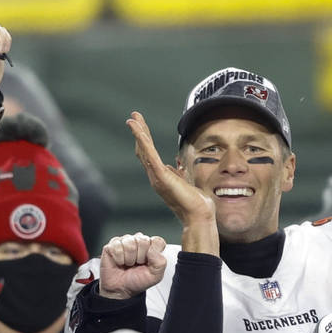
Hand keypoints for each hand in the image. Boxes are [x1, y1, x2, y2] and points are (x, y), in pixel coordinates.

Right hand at [97, 233, 166, 299]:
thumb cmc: (137, 280)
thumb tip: (152, 249)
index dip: (153, 253)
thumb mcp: (155, 276)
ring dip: (129, 259)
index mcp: (151, 246)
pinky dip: (119, 259)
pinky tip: (119, 262)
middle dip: (140, 257)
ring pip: (130, 244)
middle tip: (137, 264)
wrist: (120, 289)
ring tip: (128, 264)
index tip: (148, 263)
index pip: (157, 241)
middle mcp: (138, 241)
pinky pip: (117, 247)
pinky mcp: (112, 245)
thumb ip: (160, 262)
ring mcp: (124, 241)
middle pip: (143, 241)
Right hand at [127, 111, 217, 253]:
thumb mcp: (186, 181)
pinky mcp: (160, 176)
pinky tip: (138, 130)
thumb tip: (176, 165)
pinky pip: (149, 155)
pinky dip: (142, 141)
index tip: (141, 125)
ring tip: (132, 119)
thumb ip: (178, 173)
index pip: (150, 154)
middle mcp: (155, 177)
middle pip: (143, 150)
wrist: (198, 215)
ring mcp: (156, 177)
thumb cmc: (195, 202)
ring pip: (144, 151)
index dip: (145, 139)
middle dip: (139, 132)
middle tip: (133, 117)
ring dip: (138, 133)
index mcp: (161, 177)